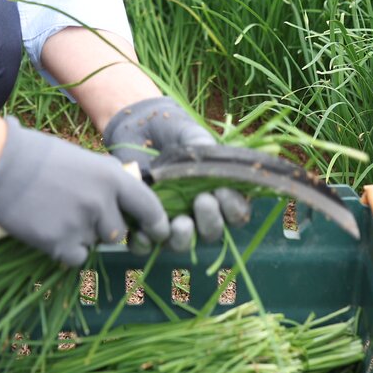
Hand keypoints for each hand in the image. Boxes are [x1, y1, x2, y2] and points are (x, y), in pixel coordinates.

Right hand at [0, 117, 169, 265]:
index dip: (156, 223)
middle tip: (81, 215)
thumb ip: (108, 178)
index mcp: (111, 177)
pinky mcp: (59, 243)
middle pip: (119, 233)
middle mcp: (101, 202)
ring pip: (94, 244)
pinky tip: (49, 230)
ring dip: (82, 237)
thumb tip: (127, 190)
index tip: (157, 232)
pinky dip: (65, 250)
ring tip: (57, 215)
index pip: (149, 207)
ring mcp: (80, 224)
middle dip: (105, 229)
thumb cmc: (41, 156)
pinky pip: (75, 257)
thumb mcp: (85, 159)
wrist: (2, 165)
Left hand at [102, 96, 250, 252]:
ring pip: (181, 244)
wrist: (137, 127)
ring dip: (184, 237)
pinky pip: (145, 245)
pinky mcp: (141, 225)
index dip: (234, 208)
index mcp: (218, 194)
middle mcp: (196, 215)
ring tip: (180, 222)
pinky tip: (143, 232)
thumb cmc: (172, 132)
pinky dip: (145, 243)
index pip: (236, 213)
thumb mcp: (191, 135)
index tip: (223, 191)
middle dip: (211, 221)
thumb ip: (205, 149)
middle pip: (211, 233)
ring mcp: (169, 222)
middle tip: (203, 200)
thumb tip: (215, 162)